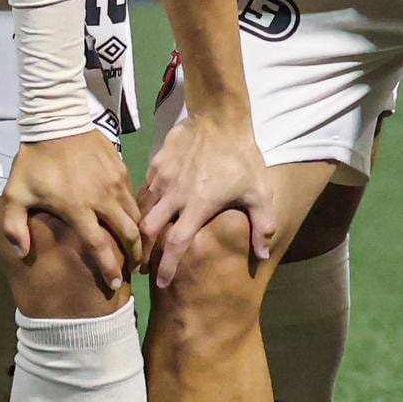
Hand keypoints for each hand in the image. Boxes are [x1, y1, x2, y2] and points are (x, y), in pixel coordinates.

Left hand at [0, 128, 140, 291]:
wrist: (56, 120)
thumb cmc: (35, 161)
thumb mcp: (15, 193)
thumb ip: (14, 226)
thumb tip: (21, 253)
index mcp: (77, 208)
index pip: (99, 246)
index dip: (109, 268)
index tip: (115, 284)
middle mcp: (102, 198)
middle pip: (128, 233)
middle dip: (134, 255)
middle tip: (133, 268)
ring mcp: (115, 182)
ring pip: (136, 215)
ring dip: (138, 233)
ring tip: (136, 246)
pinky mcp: (122, 168)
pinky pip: (133, 196)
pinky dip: (135, 211)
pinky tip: (130, 218)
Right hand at [137, 98, 276, 270]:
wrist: (220, 117)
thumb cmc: (242, 157)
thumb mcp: (259, 192)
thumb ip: (262, 225)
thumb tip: (261, 255)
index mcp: (198, 205)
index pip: (176, 244)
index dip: (167, 267)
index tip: (162, 284)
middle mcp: (175, 194)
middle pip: (147, 229)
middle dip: (142, 250)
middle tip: (141, 265)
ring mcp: (162, 177)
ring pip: (142, 209)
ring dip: (140, 227)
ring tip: (140, 240)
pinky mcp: (156, 163)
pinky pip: (144, 189)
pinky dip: (143, 204)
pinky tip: (147, 210)